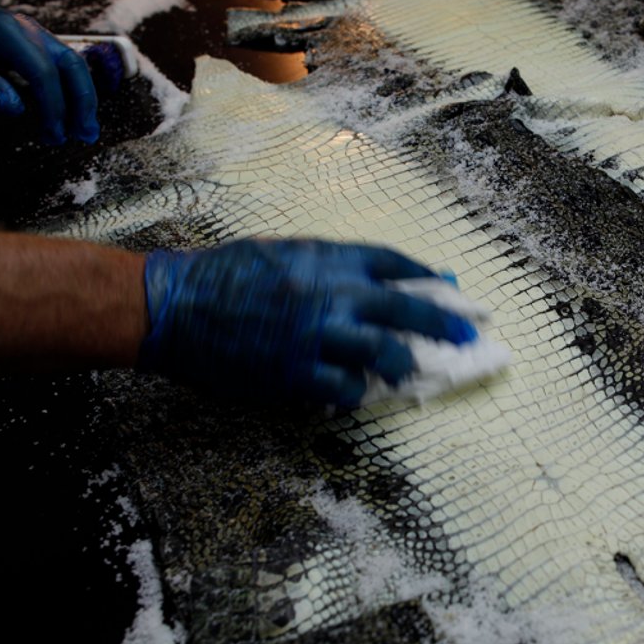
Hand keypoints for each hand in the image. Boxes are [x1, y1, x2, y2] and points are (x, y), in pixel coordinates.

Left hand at [0, 0, 98, 144]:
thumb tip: (16, 110)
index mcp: (6, 31)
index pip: (43, 72)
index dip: (53, 107)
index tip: (54, 134)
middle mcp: (27, 29)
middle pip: (72, 64)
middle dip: (83, 101)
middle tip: (86, 135)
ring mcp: (33, 34)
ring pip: (72, 64)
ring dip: (82, 97)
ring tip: (84, 130)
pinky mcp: (32, 44)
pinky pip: (60, 66)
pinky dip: (69, 90)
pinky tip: (69, 113)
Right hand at [137, 239, 477, 405]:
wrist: (176, 306)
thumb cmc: (225, 274)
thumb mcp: (284, 252)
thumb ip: (328, 265)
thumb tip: (371, 280)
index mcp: (327, 259)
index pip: (393, 264)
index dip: (425, 277)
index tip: (447, 286)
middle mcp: (331, 295)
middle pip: (405, 309)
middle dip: (443, 323)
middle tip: (468, 334)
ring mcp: (317, 337)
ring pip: (384, 354)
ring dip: (405, 364)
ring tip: (413, 371)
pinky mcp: (296, 375)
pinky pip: (344, 388)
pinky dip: (356, 391)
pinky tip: (359, 391)